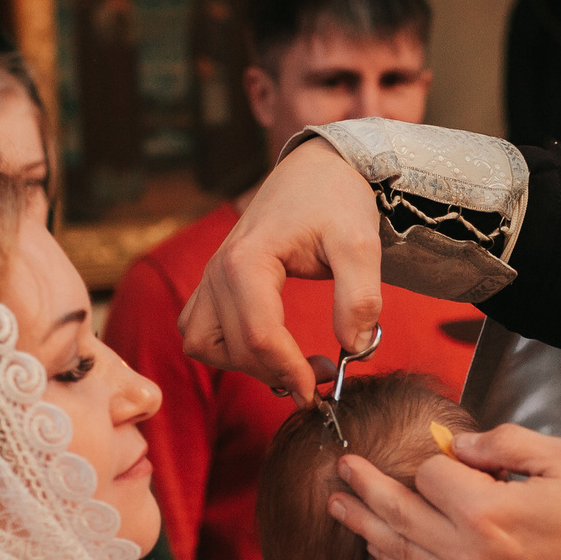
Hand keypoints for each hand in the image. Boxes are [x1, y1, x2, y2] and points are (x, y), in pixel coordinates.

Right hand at [178, 138, 381, 404]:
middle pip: (233, 347)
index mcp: (249, 259)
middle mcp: (219, 269)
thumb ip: (361, 297)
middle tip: (321, 376)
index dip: (289, 372)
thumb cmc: (337, 200)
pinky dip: (226, 349)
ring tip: (290, 363)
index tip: (320, 391)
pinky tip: (268, 346)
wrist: (318, 168)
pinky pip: (199, 330)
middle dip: (276, 373)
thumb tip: (354, 349)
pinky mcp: (213, 281)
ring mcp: (211, 275)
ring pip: (204, 344)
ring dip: (244, 364)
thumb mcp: (361, 243)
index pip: (258, 335)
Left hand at [329, 424, 560, 559]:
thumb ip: (506, 443)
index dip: (440, 460)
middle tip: (342, 466)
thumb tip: (457, 447)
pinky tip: (375, 546)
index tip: (458, 458)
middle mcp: (466, 550)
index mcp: (487, 511)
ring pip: (398, 549)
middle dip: (365, 485)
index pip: (431, 475)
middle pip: (398, 511)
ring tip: (337, 504)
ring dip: (363, 524)